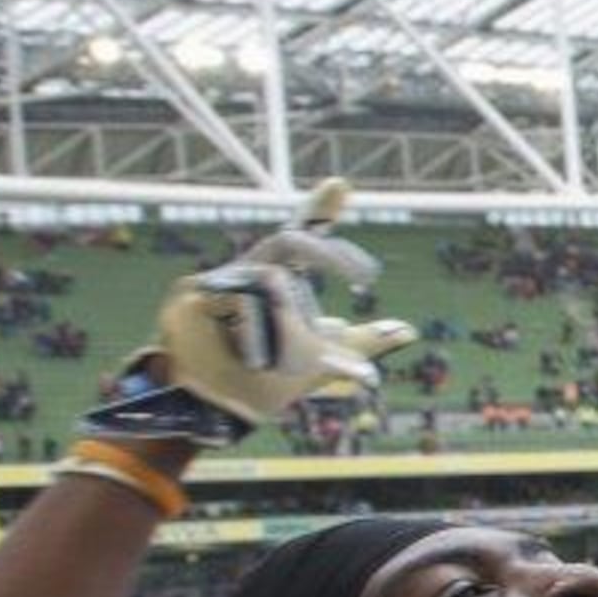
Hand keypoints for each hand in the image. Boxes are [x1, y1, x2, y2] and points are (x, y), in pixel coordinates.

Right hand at [83, 180, 410, 445]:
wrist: (214, 411)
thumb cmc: (264, 379)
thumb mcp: (320, 362)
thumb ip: (361, 343)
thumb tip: (410, 330)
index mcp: (279, 278)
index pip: (303, 234)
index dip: (320, 208)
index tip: (342, 185)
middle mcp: (249, 271)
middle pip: (290, 240)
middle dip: (330, 253)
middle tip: (366, 275)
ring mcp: (214, 282)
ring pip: (269, 284)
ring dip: (287, 331)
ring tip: (275, 361)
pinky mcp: (187, 299)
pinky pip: (236, 306)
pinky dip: (258, 338)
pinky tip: (250, 357)